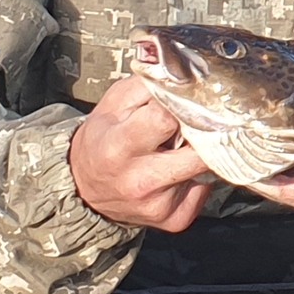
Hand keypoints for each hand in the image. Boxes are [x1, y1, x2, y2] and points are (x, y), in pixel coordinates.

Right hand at [69, 76, 214, 231]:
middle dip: (203, 131)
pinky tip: (179, 168)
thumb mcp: (114, 104)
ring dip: (201, 152)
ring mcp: (160, 204)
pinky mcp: (176, 219)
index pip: (165, 119)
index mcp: (120, 147)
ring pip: (206, 168)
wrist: (86, 188)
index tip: (187, 98)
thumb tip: (184, 74)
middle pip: (197, 150)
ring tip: (181, 146)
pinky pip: (205, 189)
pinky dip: (198, 175)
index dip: (180, 104)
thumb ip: (148, 86)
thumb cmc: (102, 140)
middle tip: (198, 121)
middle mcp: (140, 180)